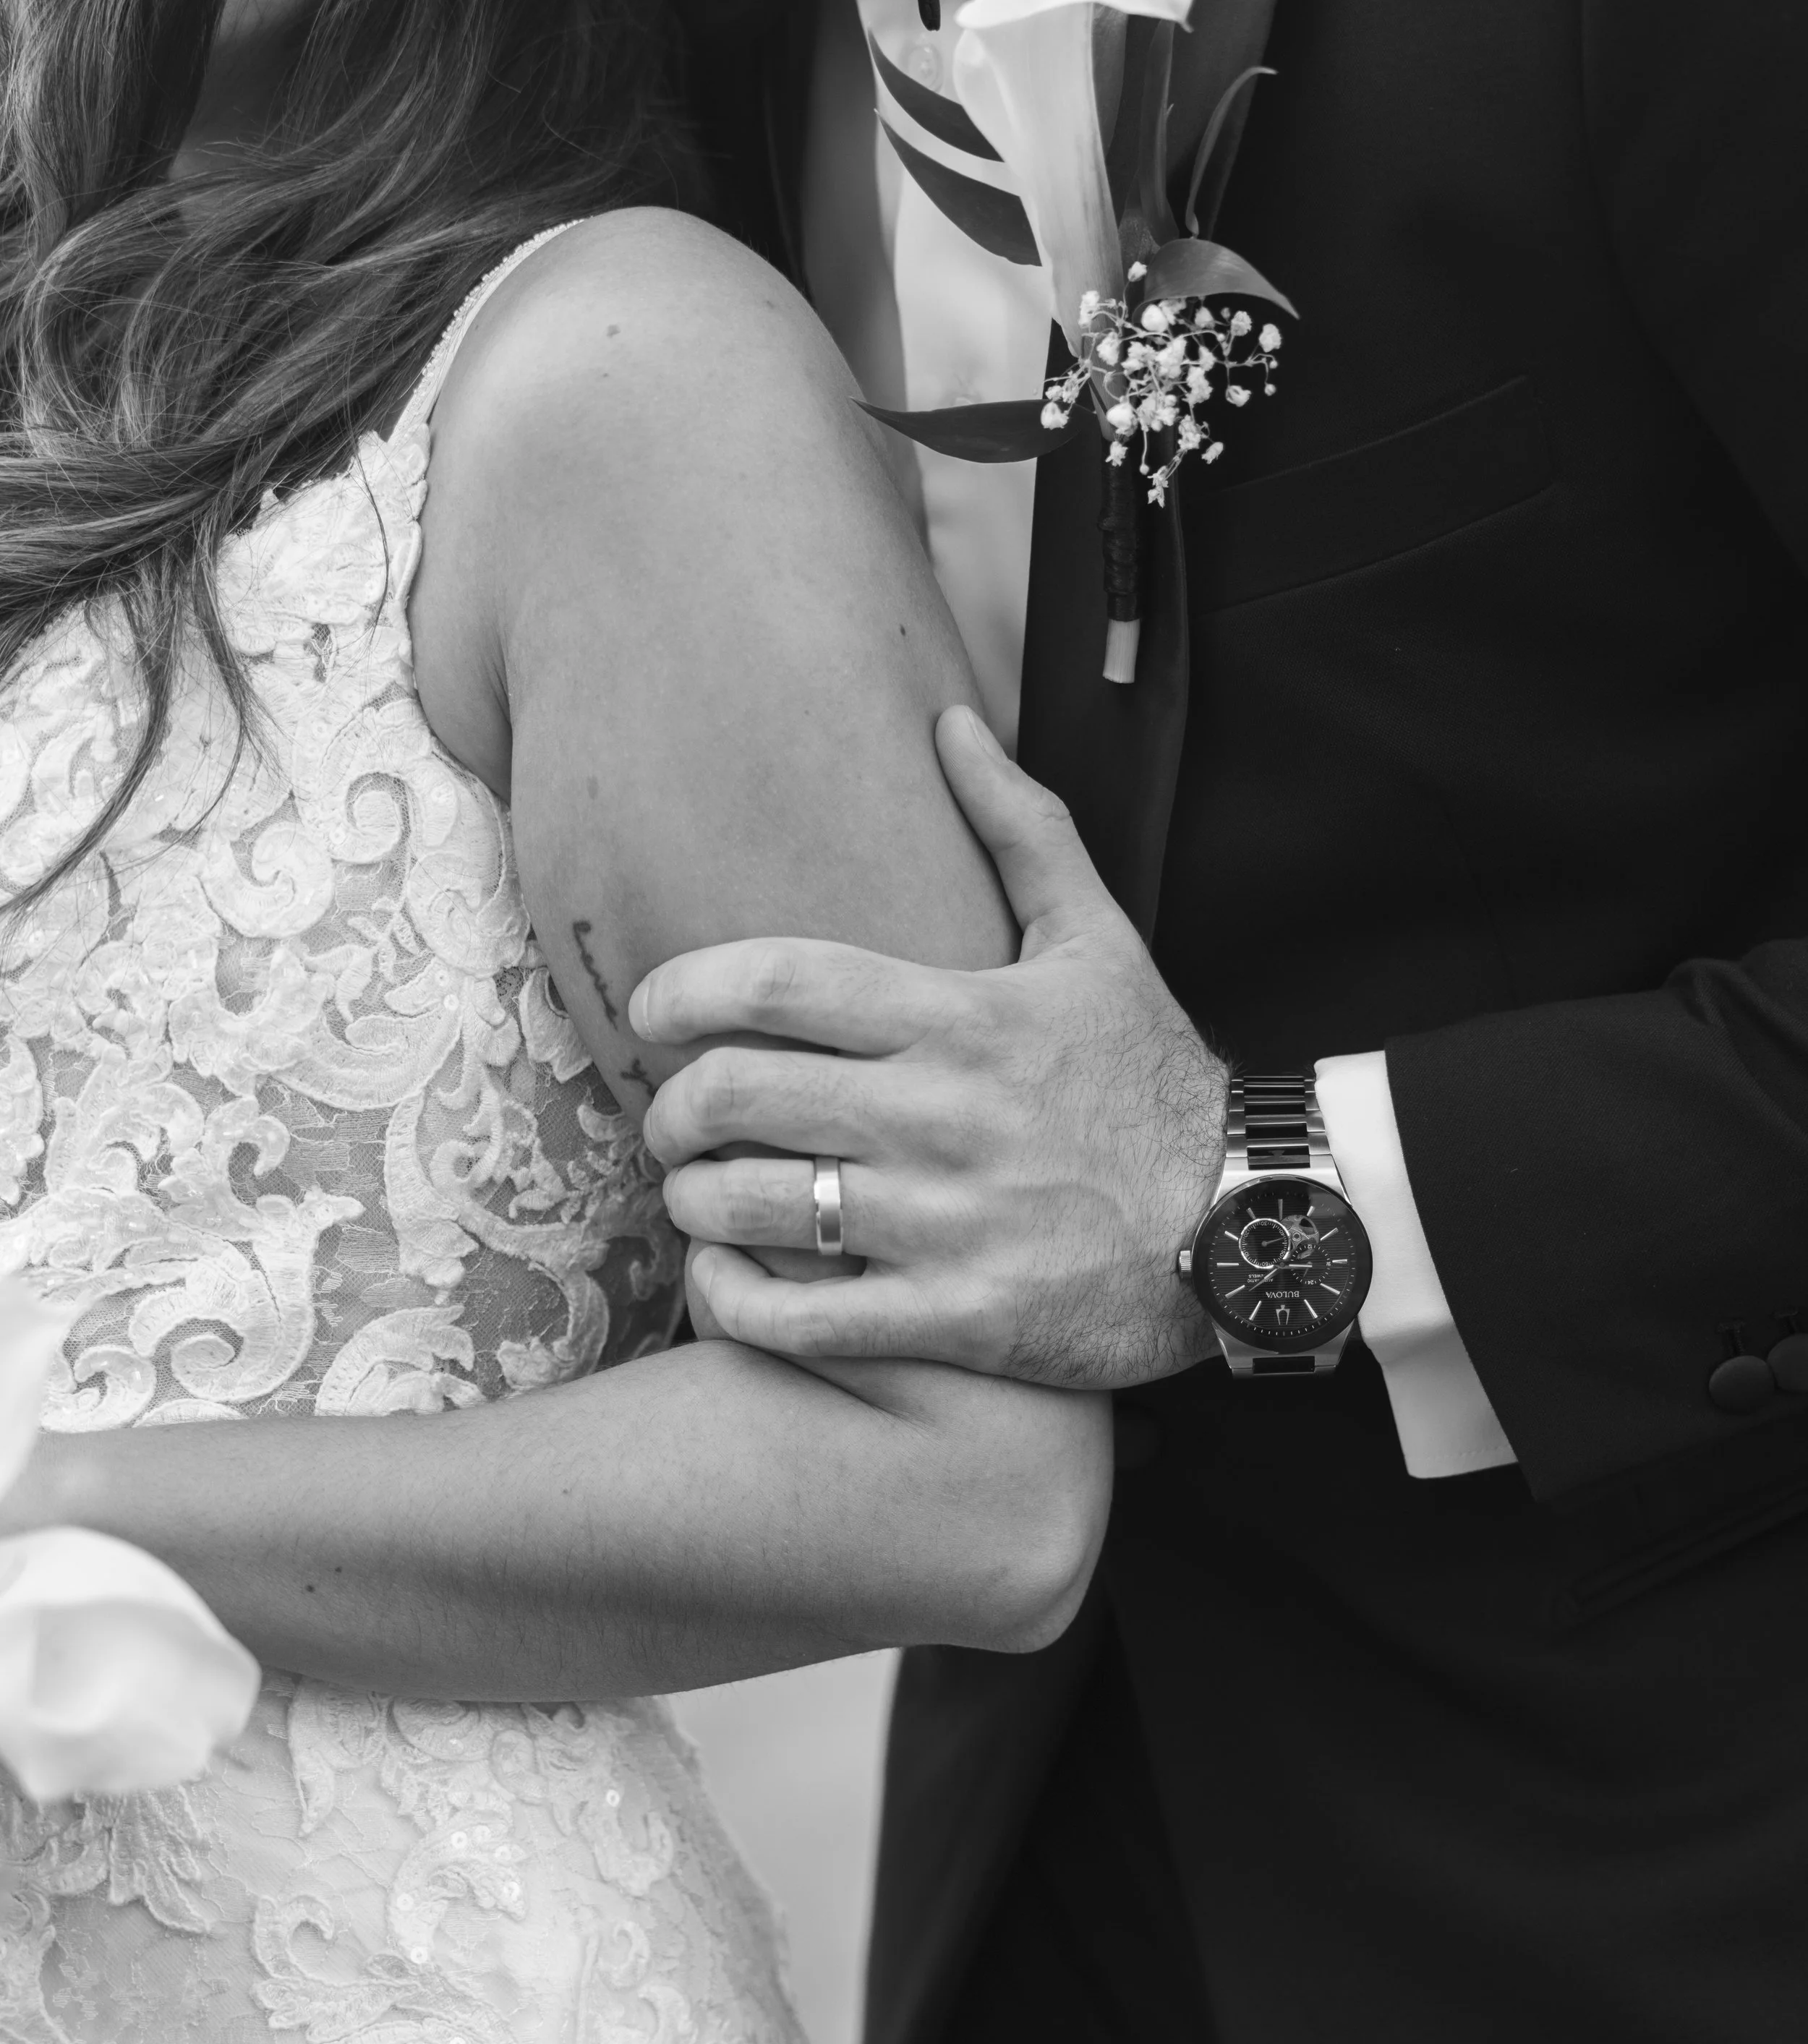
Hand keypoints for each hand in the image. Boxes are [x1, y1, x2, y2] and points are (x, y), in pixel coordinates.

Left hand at [630, 707, 1227, 1388]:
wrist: (1253, 1224)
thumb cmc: (1157, 1081)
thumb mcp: (1100, 941)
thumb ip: (1020, 828)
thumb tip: (950, 721)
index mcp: (962, 1018)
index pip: (777, 983)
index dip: (683, 990)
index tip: (650, 1008)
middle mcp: (942, 1118)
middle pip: (741, 1093)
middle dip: (674, 1103)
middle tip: (672, 1114)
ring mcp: (946, 1225)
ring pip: (752, 1207)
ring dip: (693, 1199)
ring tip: (696, 1192)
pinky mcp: (956, 1319)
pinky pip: (800, 1322)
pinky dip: (733, 1302)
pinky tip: (723, 1280)